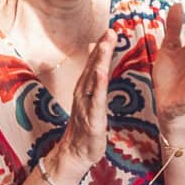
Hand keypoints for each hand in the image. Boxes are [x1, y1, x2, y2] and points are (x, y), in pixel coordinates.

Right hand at [52, 33, 113, 181]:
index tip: (109, 31)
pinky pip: (95, 99)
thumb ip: (93, 81)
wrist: (75, 153)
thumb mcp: (91, 101)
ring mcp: (86, 105)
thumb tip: (95, 64)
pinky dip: (98, 86)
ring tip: (104, 45)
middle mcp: (83, 94)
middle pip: (92, 68)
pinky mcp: (92, 118)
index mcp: (85, 89)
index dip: (100, 48)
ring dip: (98, 62)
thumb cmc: (85, 126)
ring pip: (93, 80)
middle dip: (101, 49)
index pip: (93, 64)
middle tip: (109, 31)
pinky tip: (101, 73)